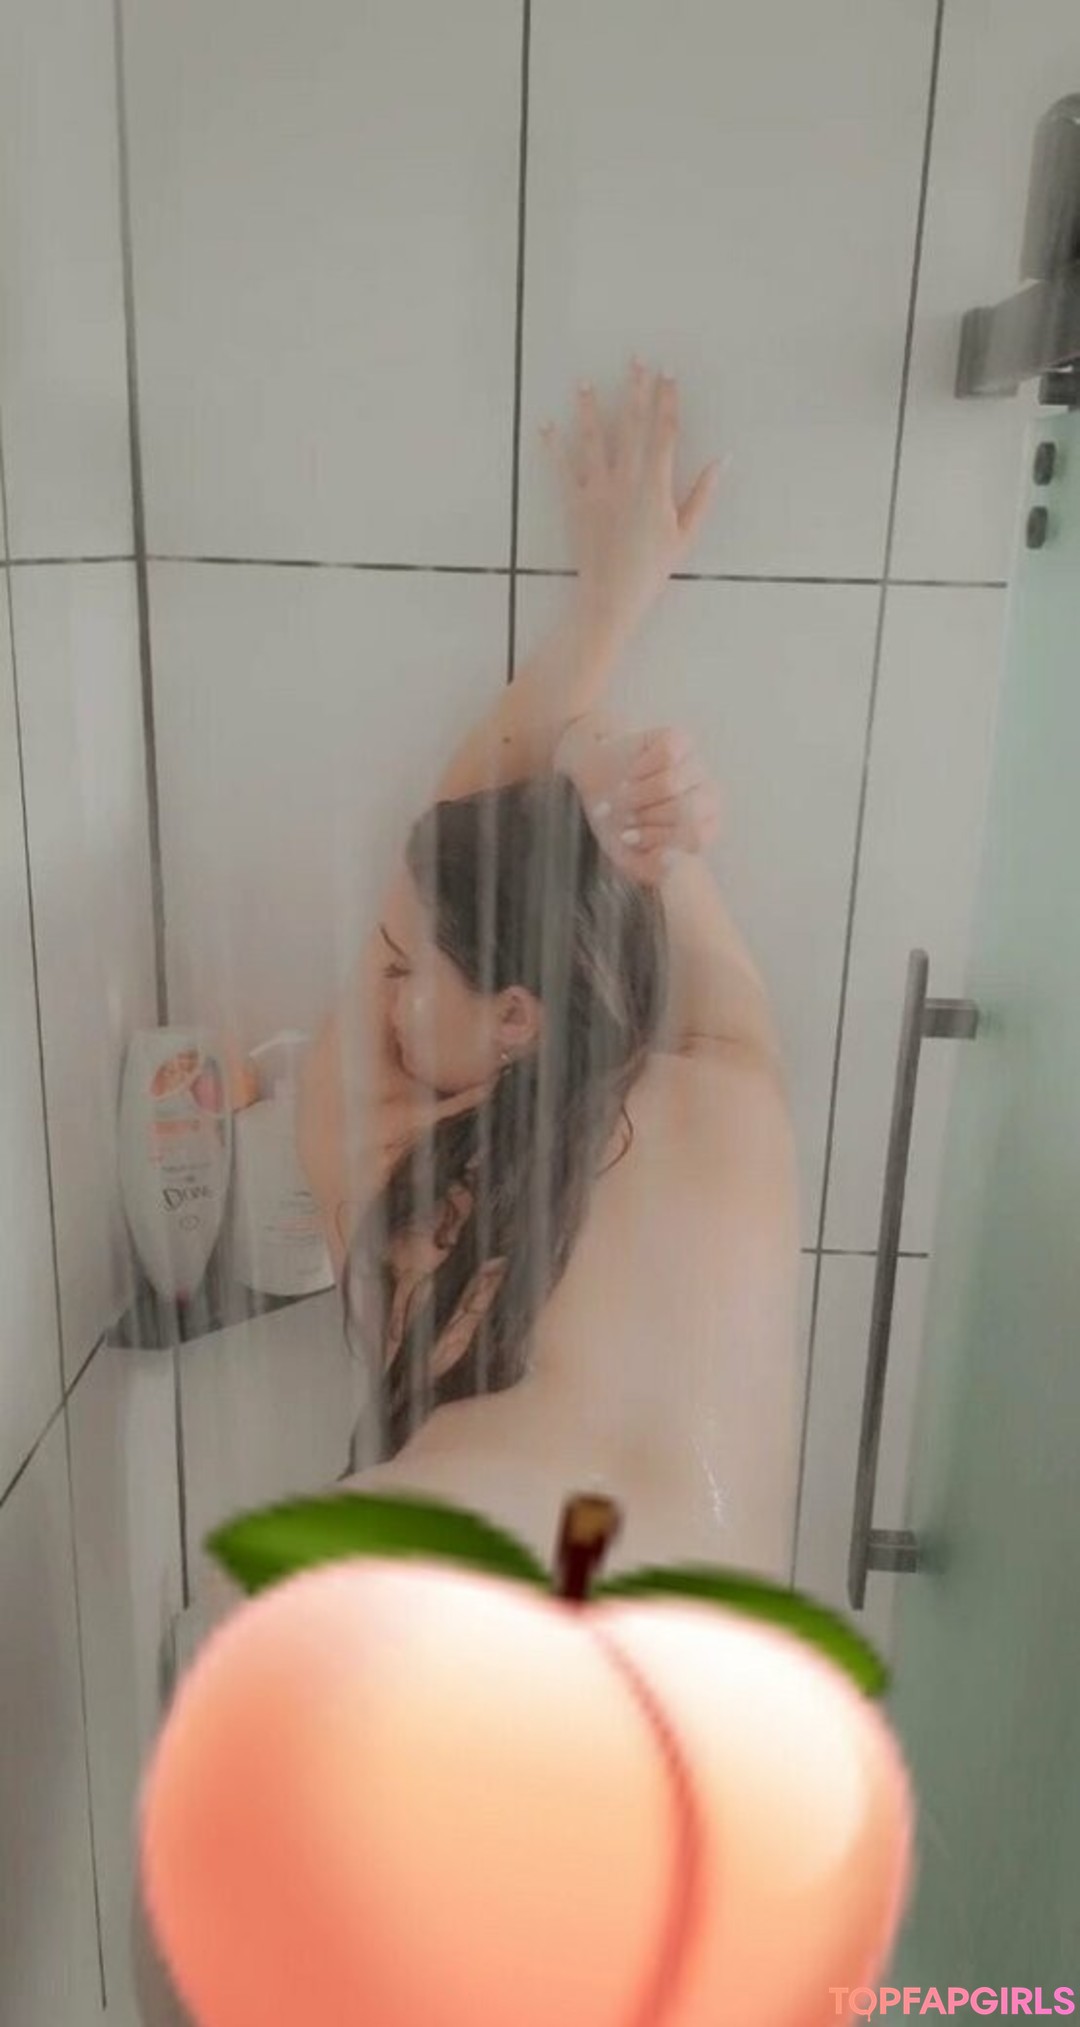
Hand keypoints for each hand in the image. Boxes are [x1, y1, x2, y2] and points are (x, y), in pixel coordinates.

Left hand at [542, 361, 721, 649]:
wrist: (611, 596)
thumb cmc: (653, 569)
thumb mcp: (686, 534)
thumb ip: (703, 494)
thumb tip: (722, 460)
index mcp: (656, 486)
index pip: (665, 432)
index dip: (668, 400)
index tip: (668, 373)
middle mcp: (626, 480)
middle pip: (631, 426)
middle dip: (634, 390)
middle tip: (634, 359)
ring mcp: (597, 489)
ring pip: (593, 440)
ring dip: (588, 408)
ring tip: (583, 382)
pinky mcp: (575, 503)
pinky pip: (562, 468)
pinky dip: (553, 446)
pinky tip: (545, 424)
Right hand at [556, 717, 721, 887]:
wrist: (595, 773)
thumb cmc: (616, 816)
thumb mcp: (628, 854)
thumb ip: (650, 869)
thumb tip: (668, 863)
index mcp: (703, 827)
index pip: (695, 838)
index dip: (657, 839)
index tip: (628, 838)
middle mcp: (707, 795)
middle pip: (685, 811)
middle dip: (645, 817)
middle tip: (622, 816)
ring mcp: (696, 765)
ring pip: (672, 783)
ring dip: (637, 794)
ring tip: (621, 797)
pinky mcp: (680, 739)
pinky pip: (666, 755)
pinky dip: (640, 768)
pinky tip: (631, 773)